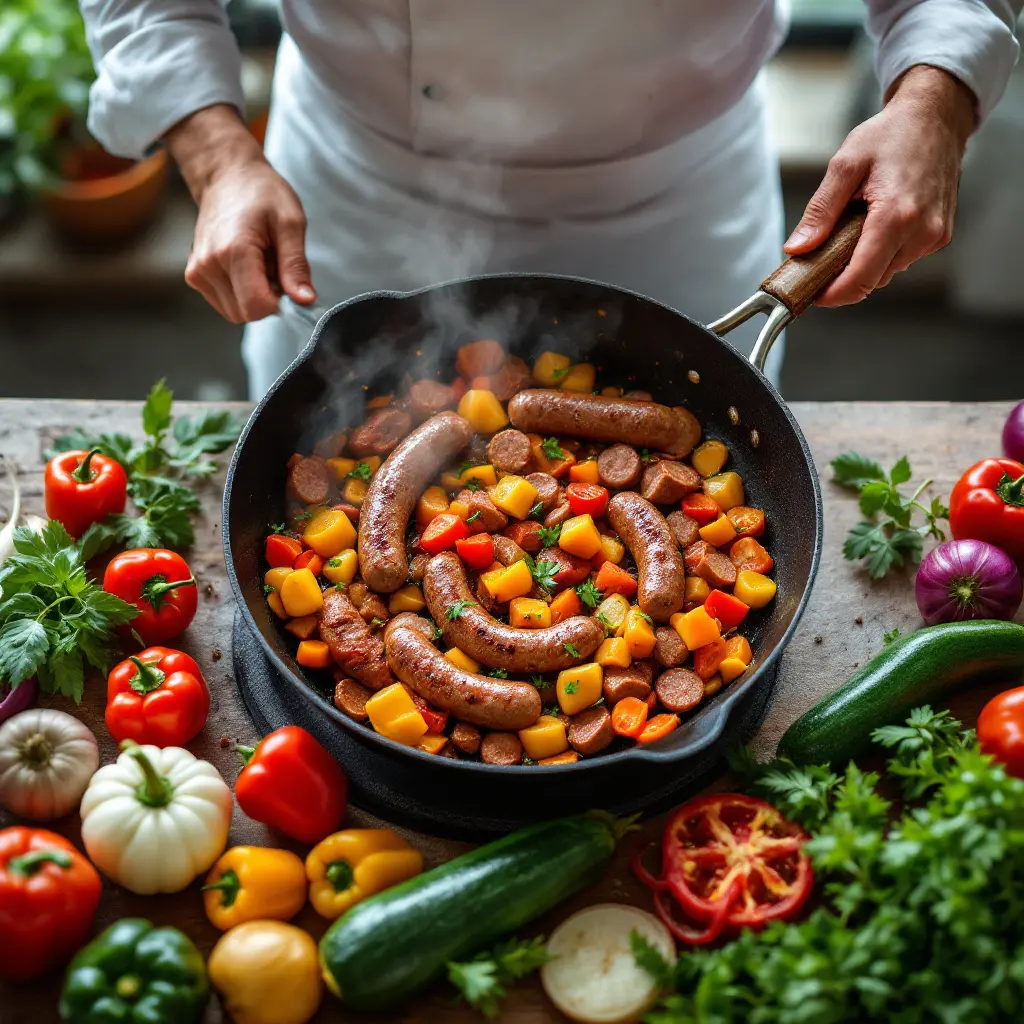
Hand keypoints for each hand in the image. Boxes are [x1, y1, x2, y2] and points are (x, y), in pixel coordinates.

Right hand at [165, 104, 315, 322]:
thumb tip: (304, 300)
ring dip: (253, 296)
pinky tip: (245, 267)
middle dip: (267, 299)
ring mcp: (197, 272)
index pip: (257, 307)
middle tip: (273, 266)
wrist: (226, 176)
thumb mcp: (290, 223)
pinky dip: (240, 293)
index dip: (279, 303)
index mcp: (233, 251)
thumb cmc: (261, 192)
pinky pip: (225, 303)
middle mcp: (208, 265)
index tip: (286, 281)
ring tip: (259, 263)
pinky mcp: (194, 276)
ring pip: (235, 312)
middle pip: (247, 314)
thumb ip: (296, 265)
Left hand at [784, 65, 975, 305]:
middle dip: (843, 277)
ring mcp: (935, 235)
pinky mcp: (940, 235)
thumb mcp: (844, 165)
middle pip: (872, 280)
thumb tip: (797, 249)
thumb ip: (820, 211)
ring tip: (851, 231)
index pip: (861, 279)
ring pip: (887, 273)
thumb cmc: (891, 135)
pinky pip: (902, 259)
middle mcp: (922, 230)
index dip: (832, 294)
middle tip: (821, 258)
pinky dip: (882, 253)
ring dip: (863, 264)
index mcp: (896, 215)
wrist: (935, 117)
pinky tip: (874, 226)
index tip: (811, 293)